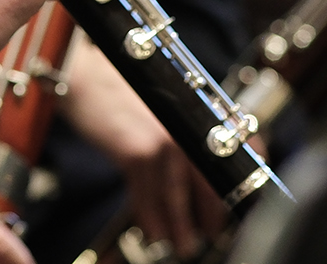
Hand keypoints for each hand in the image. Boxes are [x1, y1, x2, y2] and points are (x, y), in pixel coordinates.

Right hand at [60, 35, 223, 256]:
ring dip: (182, 228)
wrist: (86, 79)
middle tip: (209, 235)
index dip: (240, 190)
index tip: (236, 210)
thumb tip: (207, 174)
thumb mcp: (168, 108)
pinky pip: (148, 198)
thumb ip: (190, 135)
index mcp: (203, 116)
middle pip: (211, 187)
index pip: (240, 157)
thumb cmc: (124, 91)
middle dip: (212, 219)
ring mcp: (164, 142)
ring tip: (184, 245)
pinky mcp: (137, 153)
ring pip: (178, 199)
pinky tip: (154, 233)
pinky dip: (152, 220)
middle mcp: (189, 129)